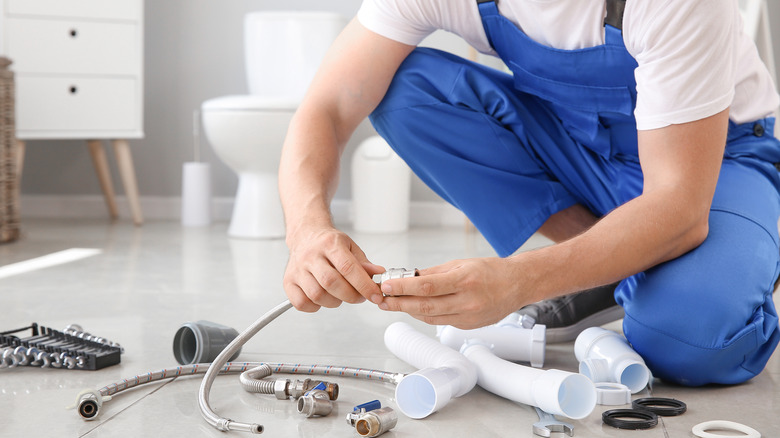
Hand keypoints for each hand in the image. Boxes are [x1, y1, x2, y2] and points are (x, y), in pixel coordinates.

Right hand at [284, 225, 384, 311]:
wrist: (305, 235)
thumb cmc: (329, 243)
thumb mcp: (350, 247)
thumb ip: (364, 263)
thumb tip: (378, 274)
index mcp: (329, 244)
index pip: (348, 268)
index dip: (364, 285)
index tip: (375, 296)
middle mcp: (311, 255)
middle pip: (331, 283)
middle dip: (350, 296)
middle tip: (359, 297)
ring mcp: (297, 269)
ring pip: (316, 295)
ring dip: (334, 301)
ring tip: (341, 295)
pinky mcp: (288, 281)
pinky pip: (301, 303)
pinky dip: (315, 306)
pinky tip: (323, 298)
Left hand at [376, 257, 525, 328]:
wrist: (517, 284)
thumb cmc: (491, 271)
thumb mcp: (461, 263)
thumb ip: (434, 272)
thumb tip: (410, 277)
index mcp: (464, 280)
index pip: (426, 287)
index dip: (404, 288)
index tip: (388, 286)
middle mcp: (467, 301)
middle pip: (425, 306)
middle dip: (400, 304)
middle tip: (383, 301)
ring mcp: (468, 316)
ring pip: (431, 317)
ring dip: (409, 311)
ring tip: (394, 304)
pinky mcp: (468, 326)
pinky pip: (441, 322)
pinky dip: (426, 315)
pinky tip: (416, 308)